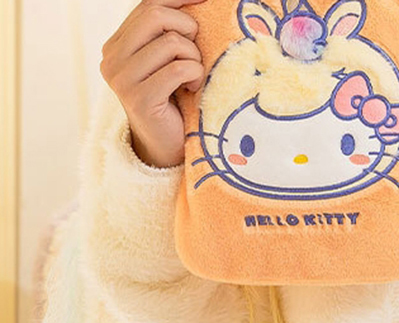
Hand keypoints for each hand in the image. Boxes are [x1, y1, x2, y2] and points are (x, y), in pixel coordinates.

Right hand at [100, 0, 206, 167]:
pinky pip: (179, 69)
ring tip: (193, 77)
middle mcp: (111, 59)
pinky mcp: (139, 98)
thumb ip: (166, 33)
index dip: (178, 0)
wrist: (165, 147)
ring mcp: (122, 79)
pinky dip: (195, 76)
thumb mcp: (165, 61)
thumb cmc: (172, 101)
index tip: (203, 1)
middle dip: (186, 28)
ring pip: (171, 42)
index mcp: (115, 45)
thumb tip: (195, 1)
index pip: (147, 5)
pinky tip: (192, 89)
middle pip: (156, 15)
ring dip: (193, 58)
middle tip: (195, 53)